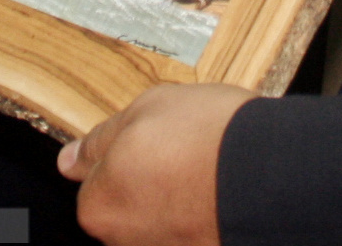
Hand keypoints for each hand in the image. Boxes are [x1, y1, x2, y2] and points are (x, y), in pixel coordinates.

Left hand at [59, 82, 254, 245]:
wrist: (270, 174)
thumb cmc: (208, 140)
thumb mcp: (145, 109)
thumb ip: (100, 139)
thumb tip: (72, 157)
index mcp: (99, 204)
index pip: (92, 180)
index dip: (120, 153)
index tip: (144, 142)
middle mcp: (124, 240)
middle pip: (125, 204)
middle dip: (145, 180)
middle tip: (178, 150)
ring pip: (158, 218)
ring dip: (173, 197)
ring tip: (204, 167)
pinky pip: (187, 228)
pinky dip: (198, 212)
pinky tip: (217, 188)